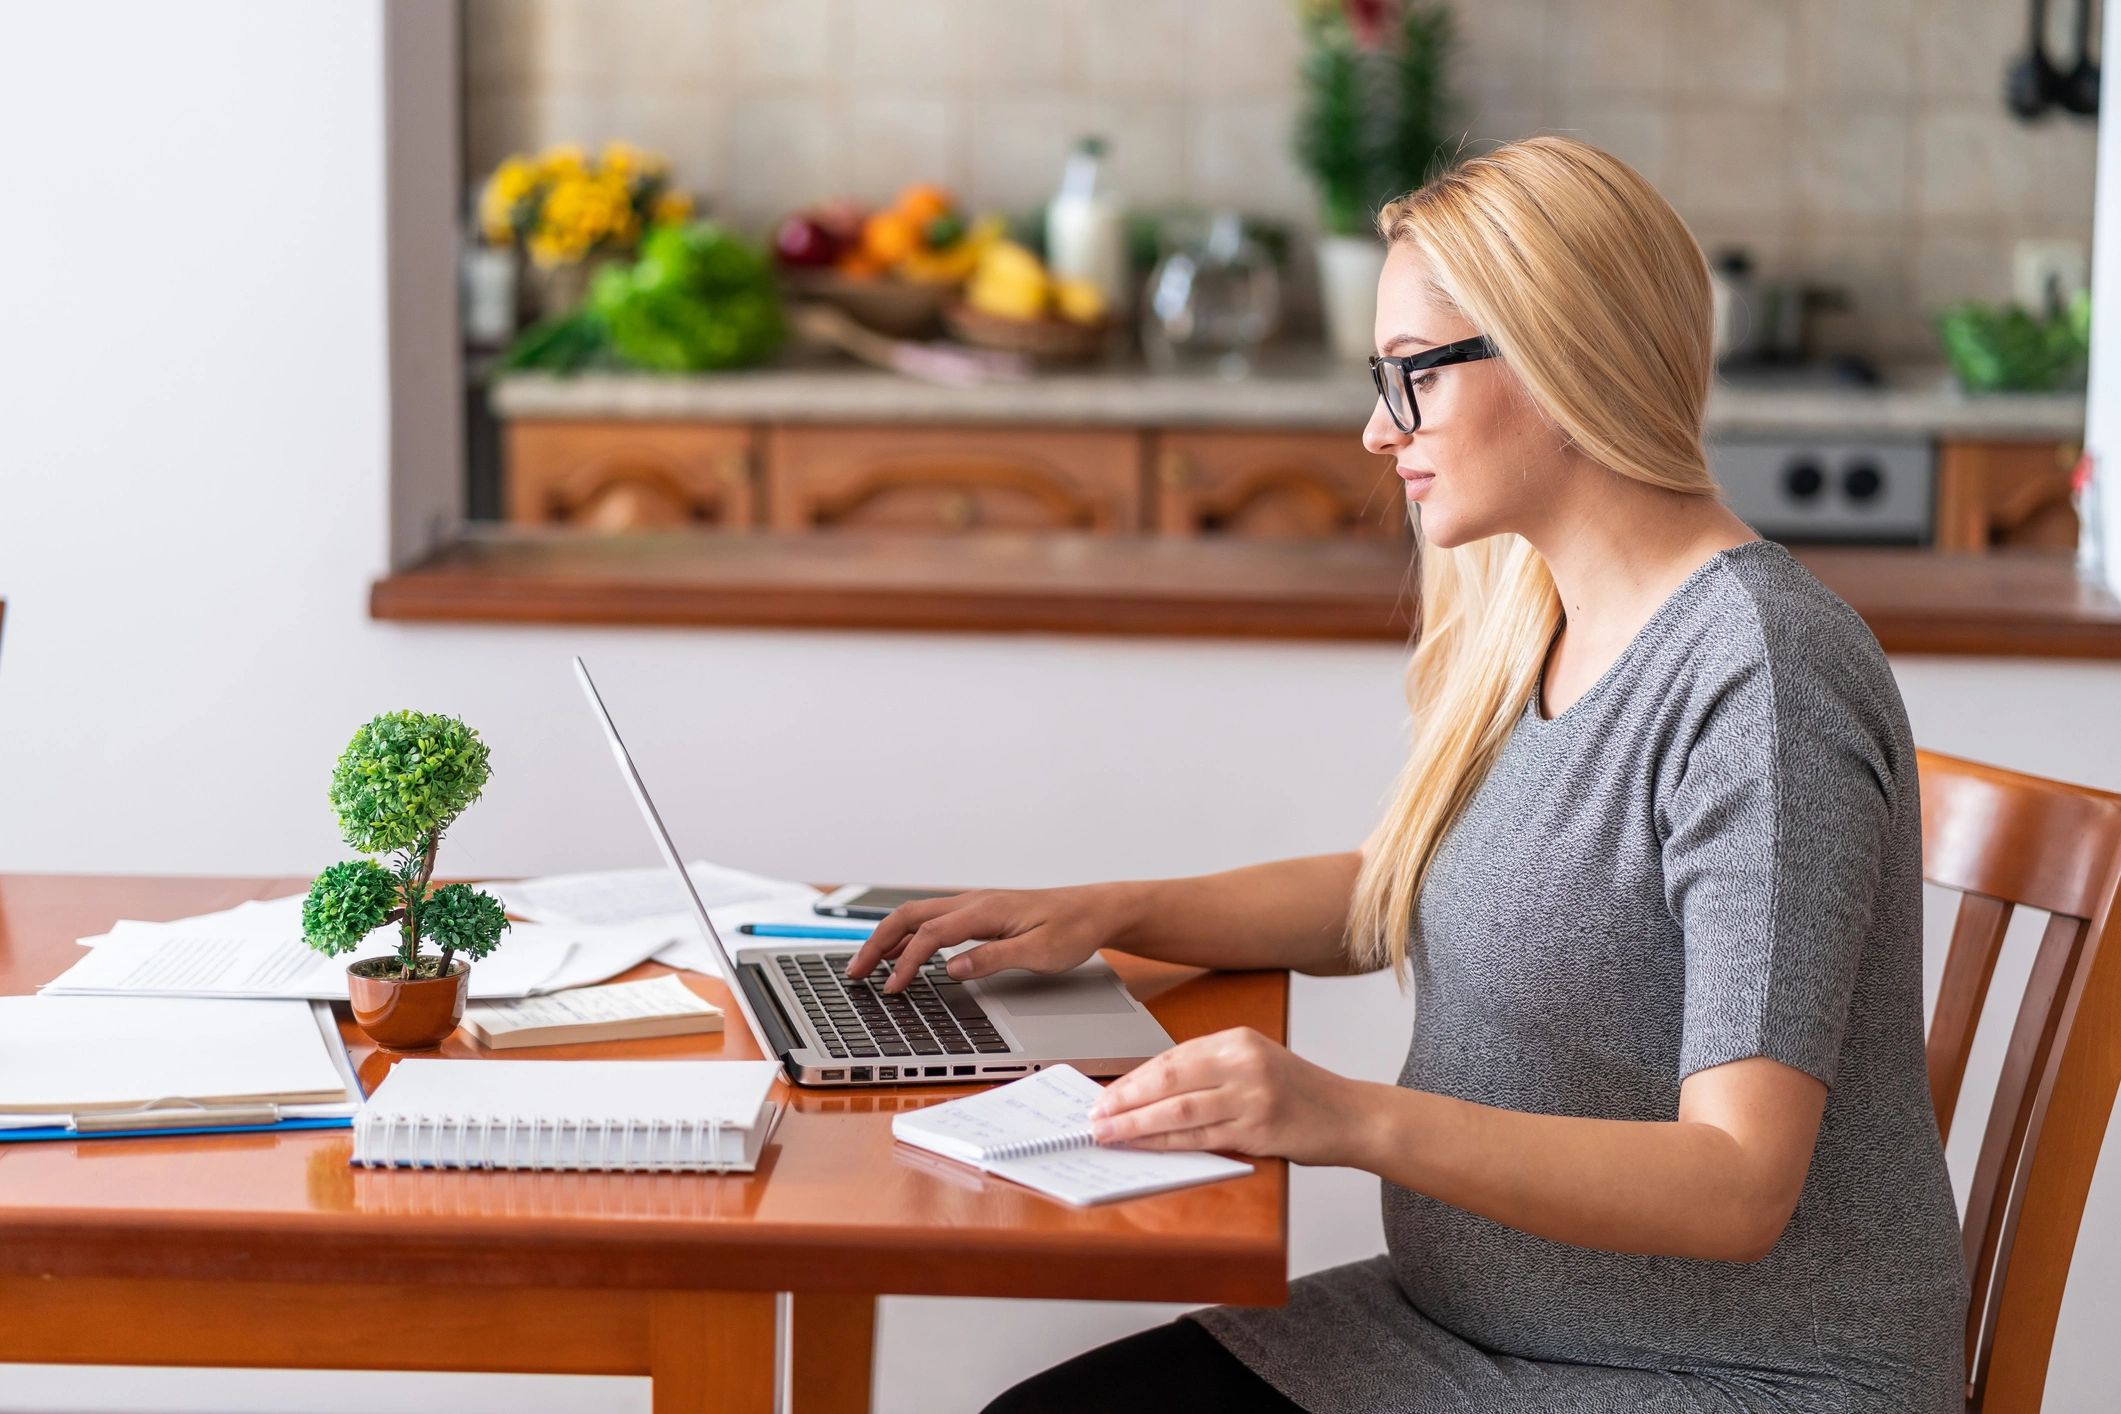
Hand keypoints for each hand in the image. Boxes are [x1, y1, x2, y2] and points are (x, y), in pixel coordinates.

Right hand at [842, 883, 1137, 993]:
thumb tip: (951, 969)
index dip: (906, 963)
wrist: (1095, 909)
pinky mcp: (979, 913)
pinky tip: (904, 952)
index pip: (929, 936)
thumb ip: (993, 959)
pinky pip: (933, 920)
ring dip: (888, 937)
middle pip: (909, 917)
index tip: (891, 988)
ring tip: (868, 964)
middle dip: (877, 943)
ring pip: (917, 916)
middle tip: (855, 972)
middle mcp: (973, 902)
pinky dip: (908, 935)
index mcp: (984, 911)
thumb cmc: (1072, 929)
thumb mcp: (1039, 953)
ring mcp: (974, 905)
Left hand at [1086, 1026, 1369, 1167]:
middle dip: (1125, 1099)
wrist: (1351, 1116)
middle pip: (1168, 1080)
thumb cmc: (1300, 1093)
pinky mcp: (1258, 1130)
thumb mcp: (1257, 1064)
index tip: (1106, 1094)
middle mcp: (1244, 1062)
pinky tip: (1146, 1148)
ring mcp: (1252, 1096)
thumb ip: (1211, 1071)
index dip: (1133, 1078)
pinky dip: (1167, 1143)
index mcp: (1238, 1040)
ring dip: (1136, 1124)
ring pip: (1178, 1111)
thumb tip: (1151, 1092)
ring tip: (1108, 1134)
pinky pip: (1201, 1138)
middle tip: (1095, 1115)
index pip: (1172, 1058)